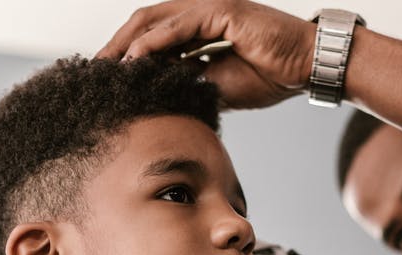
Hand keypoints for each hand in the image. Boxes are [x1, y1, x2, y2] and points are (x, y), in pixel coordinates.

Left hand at [96, 0, 315, 108]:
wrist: (306, 67)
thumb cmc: (271, 75)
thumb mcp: (219, 85)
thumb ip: (190, 84)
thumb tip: (161, 99)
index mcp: (199, 27)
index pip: (153, 37)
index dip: (127, 56)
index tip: (106, 80)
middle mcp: (200, 11)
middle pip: (145, 23)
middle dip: (116, 47)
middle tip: (95, 72)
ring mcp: (210, 7)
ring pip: (155, 21)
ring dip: (127, 44)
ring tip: (106, 68)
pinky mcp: (221, 11)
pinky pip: (179, 27)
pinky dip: (154, 43)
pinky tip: (135, 60)